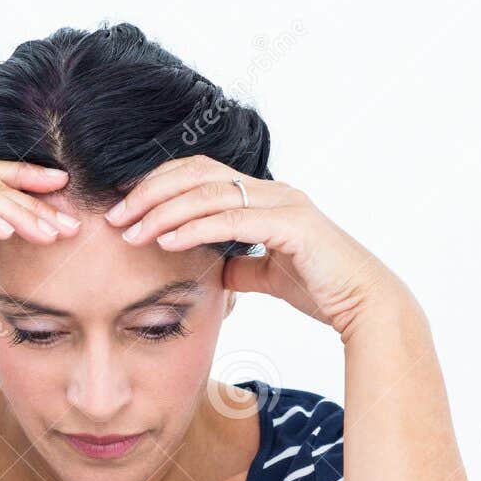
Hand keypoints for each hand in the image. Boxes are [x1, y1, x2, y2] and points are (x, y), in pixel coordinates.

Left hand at [102, 155, 417, 343]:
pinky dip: (195, 228)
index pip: (200, 176)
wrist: (365, 306)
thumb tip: (217, 269)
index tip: (125, 210)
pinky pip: (233, 221)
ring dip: (163, 212)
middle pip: (197, 174)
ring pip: (209, 194)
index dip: (158, 186)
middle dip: (150, 192)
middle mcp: (272, 191)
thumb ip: (242, 266)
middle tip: (115, 217)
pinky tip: (167, 241)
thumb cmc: (322, 290)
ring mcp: (284, 203)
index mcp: (264, 197)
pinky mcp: (292, 226)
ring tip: (131, 232)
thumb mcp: (268, 276)